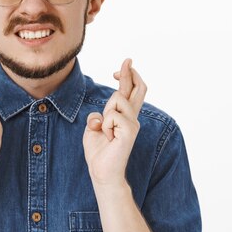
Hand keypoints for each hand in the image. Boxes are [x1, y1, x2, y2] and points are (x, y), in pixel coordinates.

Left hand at [83, 58, 146, 185]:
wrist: (102, 172)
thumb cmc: (99, 151)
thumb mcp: (94, 127)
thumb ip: (98, 116)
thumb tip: (100, 114)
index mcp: (124, 116)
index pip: (130, 92)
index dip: (128, 76)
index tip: (124, 66)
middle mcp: (132, 118)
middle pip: (137, 88)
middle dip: (130, 72)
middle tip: (127, 60)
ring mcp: (133, 123)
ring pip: (117, 99)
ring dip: (105, 114)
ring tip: (107, 132)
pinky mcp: (131, 131)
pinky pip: (112, 115)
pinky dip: (105, 125)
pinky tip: (109, 138)